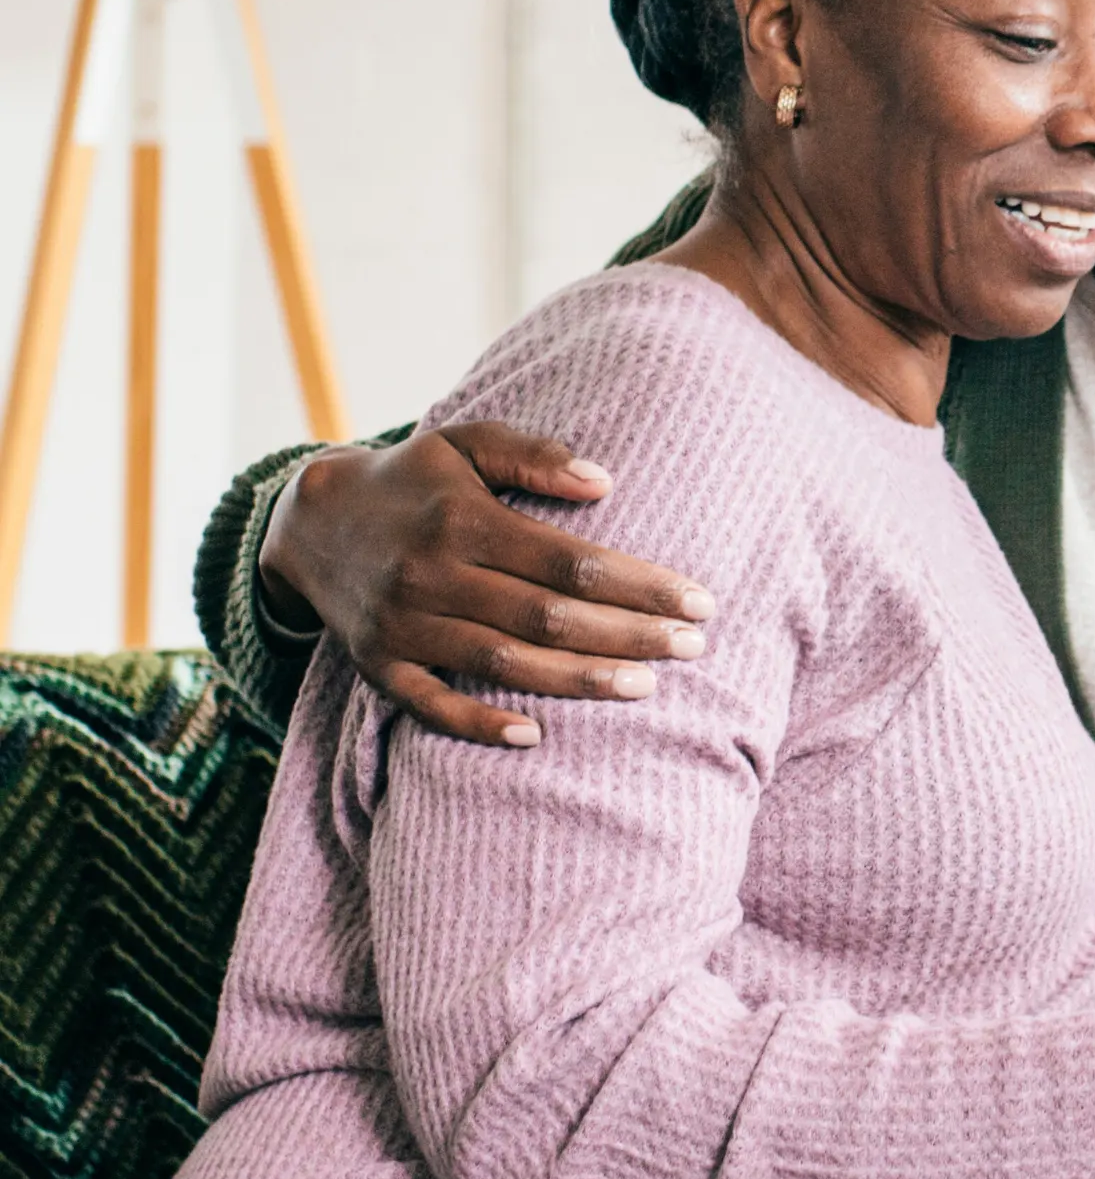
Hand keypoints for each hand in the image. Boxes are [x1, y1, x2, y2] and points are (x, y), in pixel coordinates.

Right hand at [258, 424, 715, 746]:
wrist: (311, 519)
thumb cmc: (413, 479)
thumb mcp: (465, 441)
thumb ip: (534, 454)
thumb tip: (606, 481)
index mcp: (463, 519)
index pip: (571, 561)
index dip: (640, 584)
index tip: (698, 600)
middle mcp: (432, 575)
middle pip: (548, 617)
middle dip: (629, 636)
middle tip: (694, 647)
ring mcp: (403, 625)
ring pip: (503, 663)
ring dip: (578, 681)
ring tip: (646, 687)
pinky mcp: (379, 665)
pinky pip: (430, 705)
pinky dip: (479, 724)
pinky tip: (535, 736)